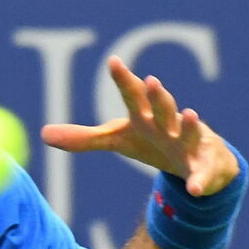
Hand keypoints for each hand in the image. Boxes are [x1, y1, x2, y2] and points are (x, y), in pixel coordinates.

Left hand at [41, 56, 238, 196]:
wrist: (195, 162)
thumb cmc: (153, 142)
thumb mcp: (118, 140)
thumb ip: (84, 138)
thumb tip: (43, 134)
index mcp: (145, 116)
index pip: (132, 94)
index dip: (123, 78)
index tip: (112, 60)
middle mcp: (169, 124)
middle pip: (162, 107)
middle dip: (158, 95)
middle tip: (151, 80)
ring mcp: (190, 143)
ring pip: (190, 132)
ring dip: (190, 124)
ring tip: (190, 113)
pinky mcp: (205, 166)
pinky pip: (202, 175)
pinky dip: (200, 180)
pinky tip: (195, 188)